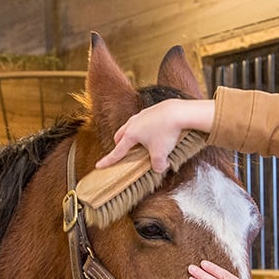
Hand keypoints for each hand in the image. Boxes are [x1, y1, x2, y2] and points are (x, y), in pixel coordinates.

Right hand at [97, 98, 214, 172]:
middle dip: (120, 145)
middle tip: (124, 153)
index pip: (117, 151)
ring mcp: (142, 115)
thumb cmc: (167, 132)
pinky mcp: (152, 110)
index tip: (99, 165)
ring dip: (133, 135)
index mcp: (131, 135)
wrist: (179, 112)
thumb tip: (159, 168)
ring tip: (142, 143)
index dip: (108, 160)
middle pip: (120, 136)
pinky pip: (144, 121)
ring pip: (131, 126)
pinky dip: (145, 128)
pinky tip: (156, 132)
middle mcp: (133, 123)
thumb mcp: (161, 154)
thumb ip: (158, 165)